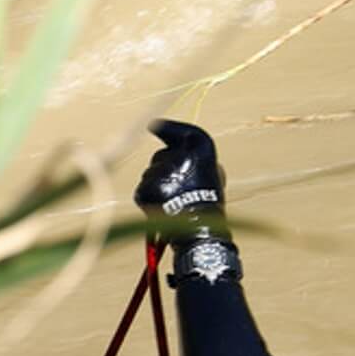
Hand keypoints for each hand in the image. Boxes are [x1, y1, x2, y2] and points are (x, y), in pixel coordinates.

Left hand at [134, 119, 226, 245]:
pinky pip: (143, 189)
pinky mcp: (147, 188)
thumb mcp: (211, 171)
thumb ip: (192, 156)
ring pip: (150, 174)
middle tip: (177, 188)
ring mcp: (162, 172)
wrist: (200, 230)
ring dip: (156, 185)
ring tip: (172, 201)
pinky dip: (149, 198)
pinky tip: (162, 207)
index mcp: (200, 147)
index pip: (178, 131)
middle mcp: (180, 155)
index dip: (166, 129)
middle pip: (160, 157)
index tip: (153, 125)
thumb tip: (172, 143)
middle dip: (163, 169)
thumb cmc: (207, 202)